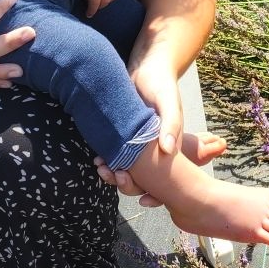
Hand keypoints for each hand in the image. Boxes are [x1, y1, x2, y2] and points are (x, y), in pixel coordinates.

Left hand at [92, 58, 184, 207]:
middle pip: (144, 179)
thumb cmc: (161, 83)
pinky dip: (108, 159)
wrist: (145, 66)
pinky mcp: (124, 135)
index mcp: (170, 146)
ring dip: (115, 174)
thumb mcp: (168, 102)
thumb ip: (170, 125)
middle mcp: (155, 148)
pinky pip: (117, 154)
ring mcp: (138, 143)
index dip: (158, 194)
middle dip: (128, 184)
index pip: (167, 180)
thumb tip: (167, 150)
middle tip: (114, 175)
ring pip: (128, 169)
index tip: (144, 201)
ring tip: (101, 168)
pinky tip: (98, 158)